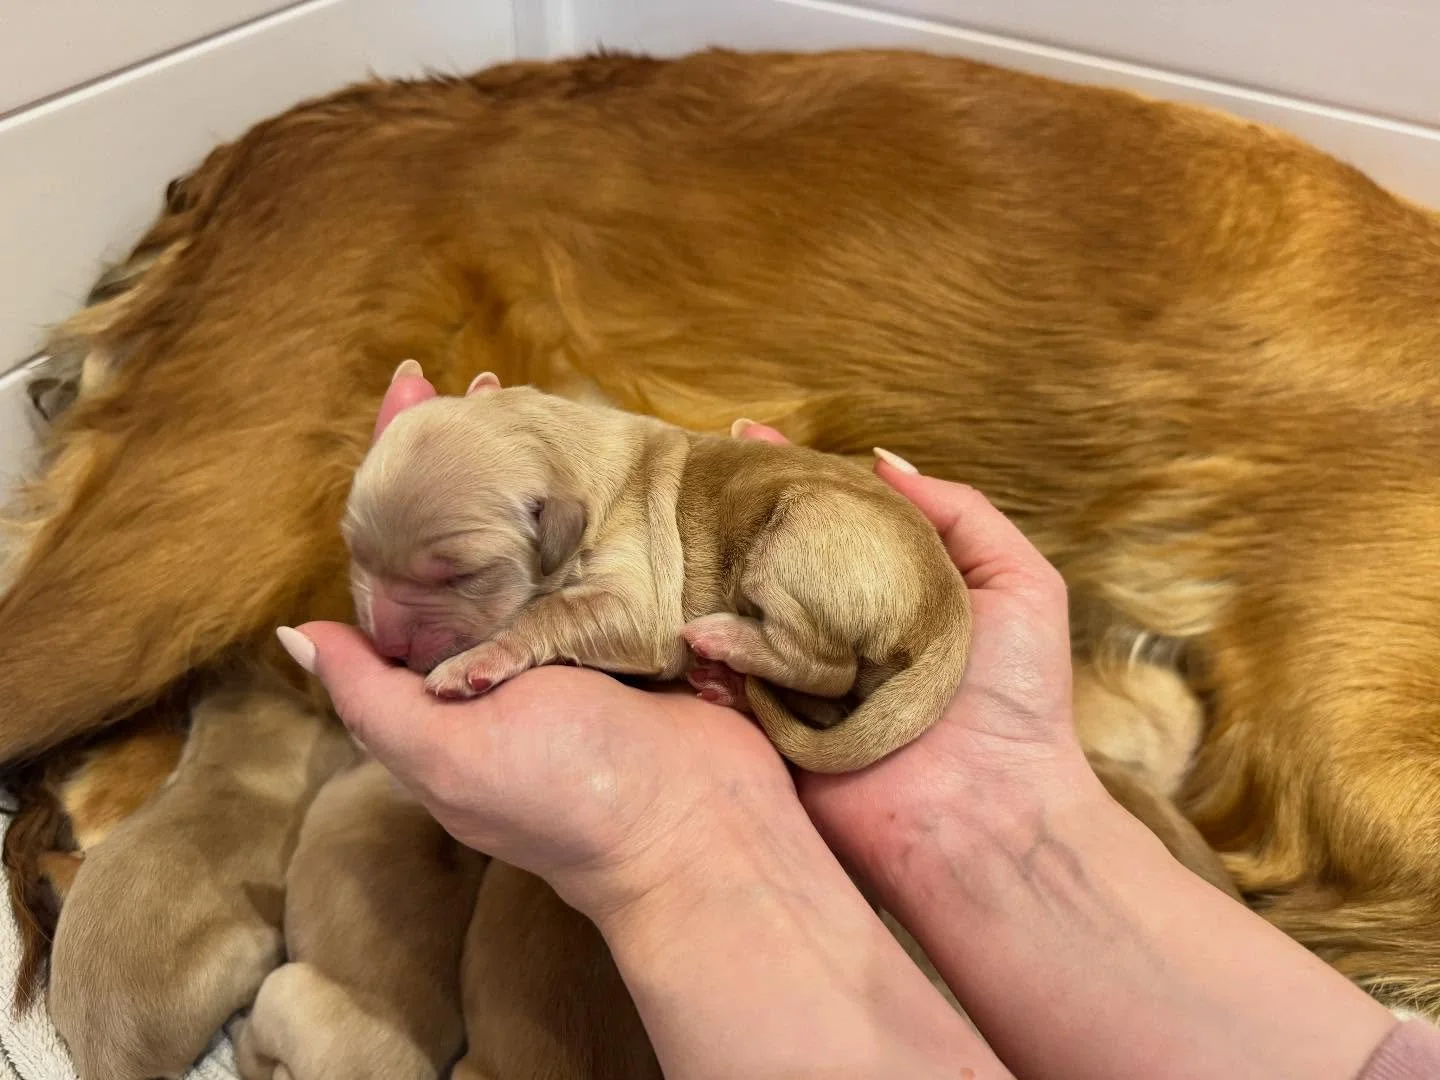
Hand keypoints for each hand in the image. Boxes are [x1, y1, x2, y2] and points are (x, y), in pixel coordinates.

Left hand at [275, 363, 800, 919]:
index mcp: (452, 682)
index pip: (407, 570)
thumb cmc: (561, 792)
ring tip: (532, 395)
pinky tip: (603, 453)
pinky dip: (602, 506)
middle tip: (479, 379)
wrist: (698, 826)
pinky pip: (611, 559)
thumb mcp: (441, 750)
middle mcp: (512, 657)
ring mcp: (584, 644)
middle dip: (471, 460)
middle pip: (478, 540)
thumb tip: (295, 633)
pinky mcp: (645, 633)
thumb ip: (367, 691)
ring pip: (547, 540)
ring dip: (537, 471)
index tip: (407, 401)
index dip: (398, 490)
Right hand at [732, 422, 1092, 884]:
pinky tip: (690, 624)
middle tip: (687, 482)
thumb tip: (880, 458)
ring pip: (736, 616)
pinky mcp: (770, 732)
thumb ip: (959, 512)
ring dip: (702, 580)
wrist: (992, 814)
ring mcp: (799, 680)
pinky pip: (724, 684)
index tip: (745, 435)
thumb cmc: (1017, 697)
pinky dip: (706, 656)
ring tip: (672, 539)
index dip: (791, 476)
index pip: (830, 520)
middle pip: (773, 561)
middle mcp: (837, 629)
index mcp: (887, 592)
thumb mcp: (1019, 582)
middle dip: (728, 521)